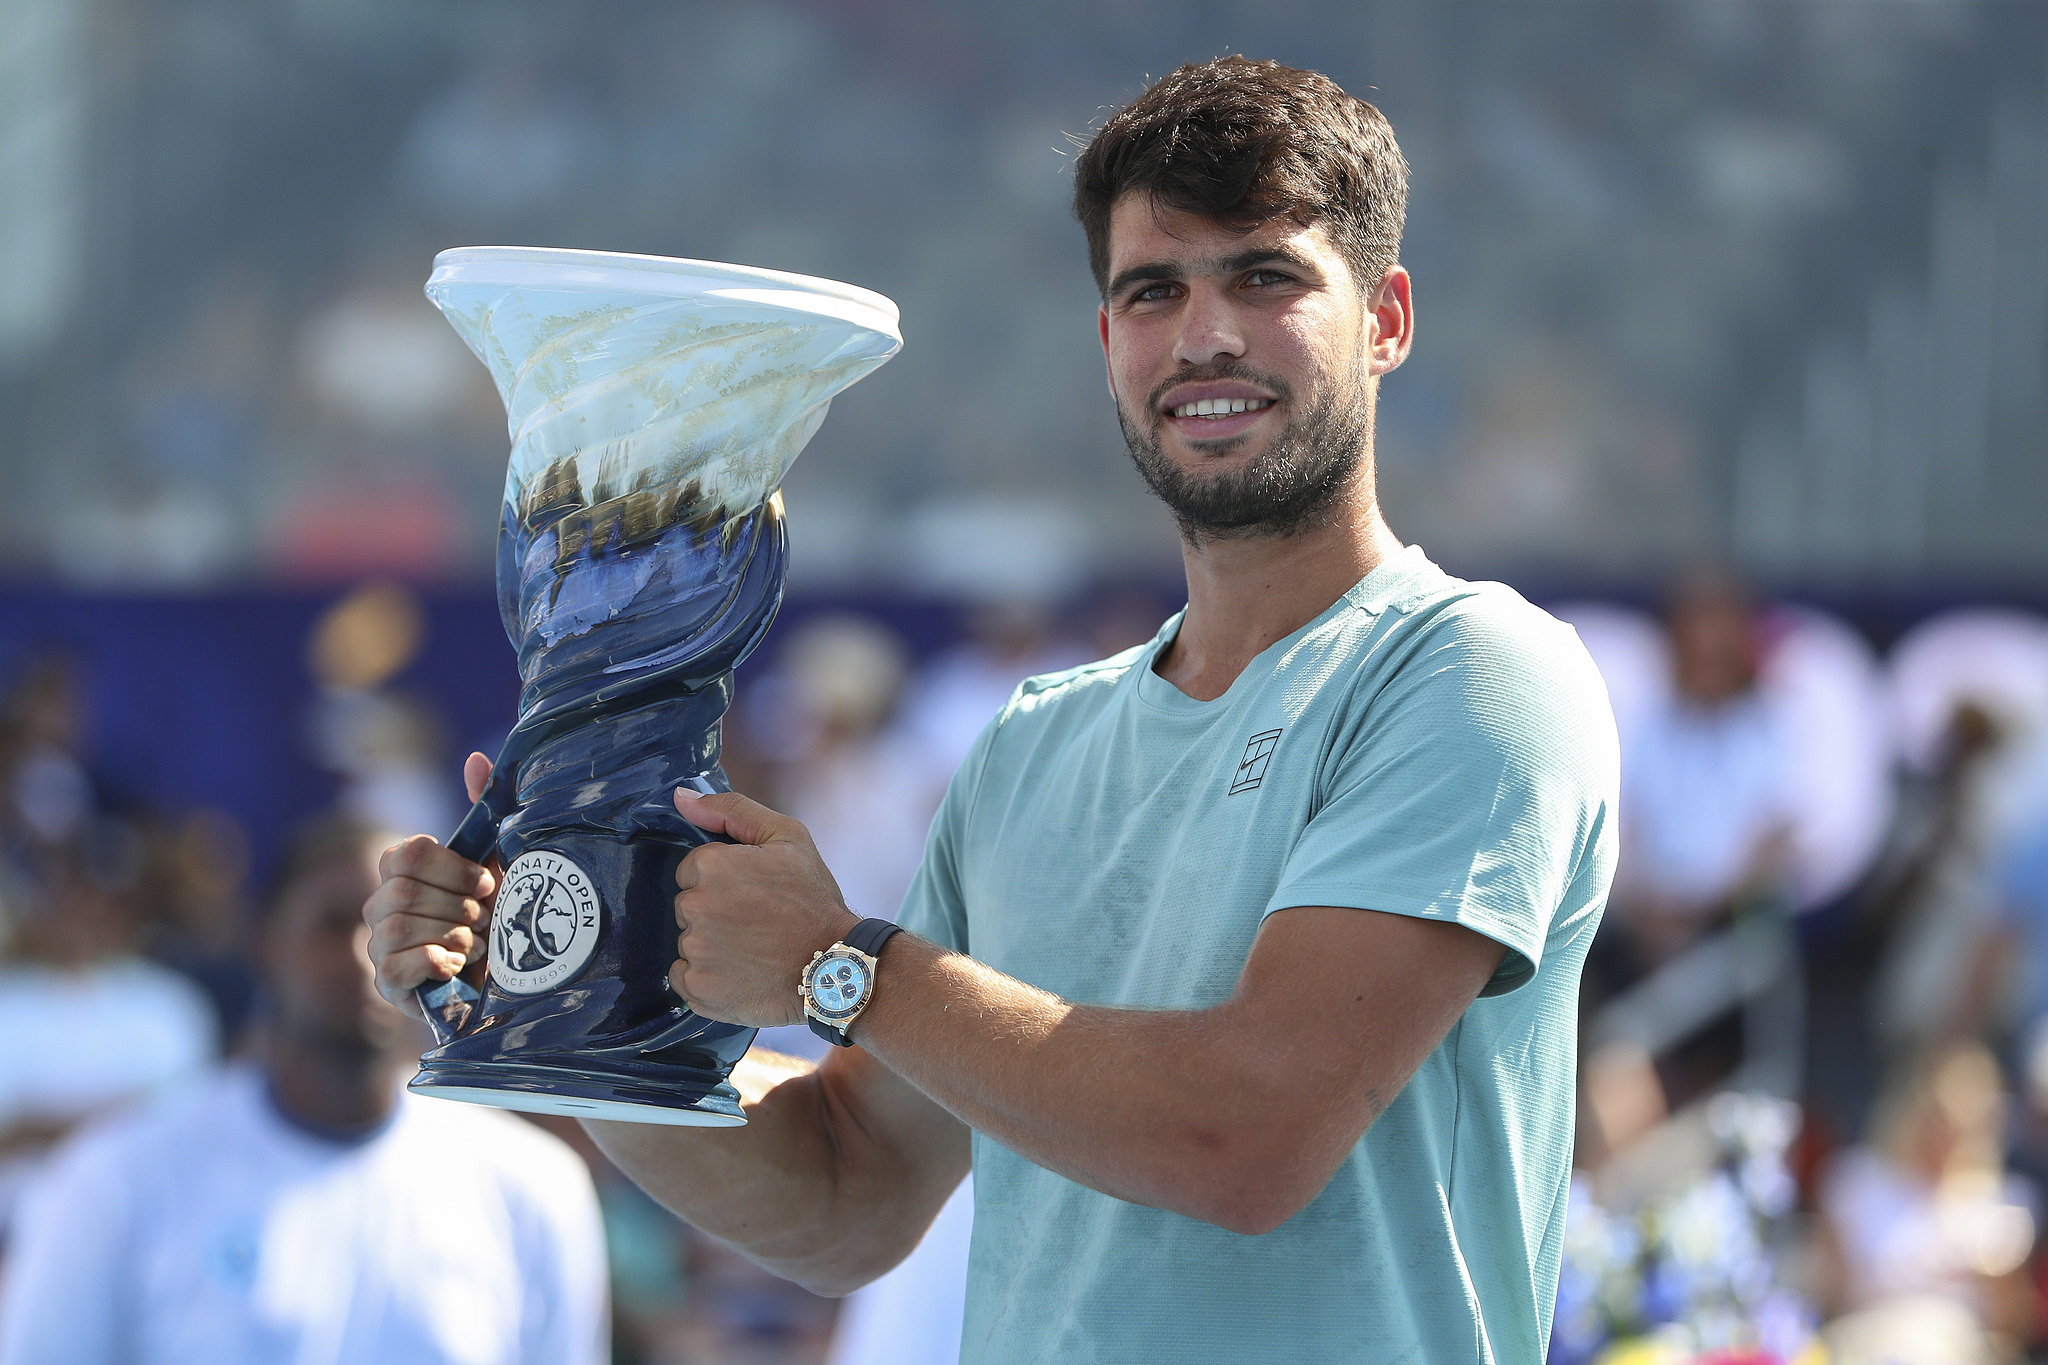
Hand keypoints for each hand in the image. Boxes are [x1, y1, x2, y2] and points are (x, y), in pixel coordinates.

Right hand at [363, 751, 499, 1017]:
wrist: (510, 979)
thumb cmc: (503, 914)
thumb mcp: (502, 861)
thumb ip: (486, 811)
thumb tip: (475, 759)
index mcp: (402, 869)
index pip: (408, 854)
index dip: (454, 869)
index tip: (488, 883)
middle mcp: (380, 903)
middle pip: (405, 892)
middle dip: (459, 908)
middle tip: (487, 920)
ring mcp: (378, 945)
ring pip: (399, 928)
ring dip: (453, 937)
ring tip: (478, 945)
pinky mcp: (387, 986)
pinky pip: (394, 967)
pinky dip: (434, 963)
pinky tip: (457, 967)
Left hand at [670, 789, 859, 1027]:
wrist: (836, 966)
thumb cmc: (813, 900)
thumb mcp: (787, 837)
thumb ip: (730, 810)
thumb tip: (681, 797)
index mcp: (710, 865)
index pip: (694, 869)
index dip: (724, 880)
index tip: (753, 893)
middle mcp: (694, 906)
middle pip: (688, 905)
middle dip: (716, 911)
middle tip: (757, 922)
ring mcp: (694, 950)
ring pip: (688, 941)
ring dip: (712, 945)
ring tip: (753, 950)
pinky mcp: (697, 989)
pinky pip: (684, 977)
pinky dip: (706, 978)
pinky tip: (738, 973)